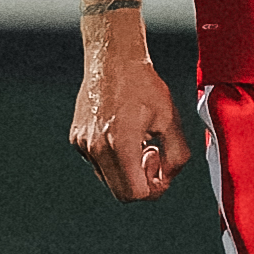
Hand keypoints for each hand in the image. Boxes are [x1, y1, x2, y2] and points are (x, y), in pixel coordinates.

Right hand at [72, 38, 193, 201]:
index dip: (155, 188)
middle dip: (141, 183)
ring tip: (138, 141)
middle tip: (151, 154)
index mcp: (120, 144)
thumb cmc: (143, 84)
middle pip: (121, 193)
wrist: (112, 59)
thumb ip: (177, 155)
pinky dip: (113, 158)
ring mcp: (83, 145)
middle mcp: (96, 148)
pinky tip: (123, 133)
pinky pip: (97, 163)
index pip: (135, 194)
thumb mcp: (170, 119)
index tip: (160, 166)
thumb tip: (169, 176)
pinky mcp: (77, 139)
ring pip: (108, 180)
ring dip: (126, 171)